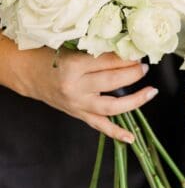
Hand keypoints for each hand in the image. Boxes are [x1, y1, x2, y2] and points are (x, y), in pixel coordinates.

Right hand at [11, 48, 157, 143]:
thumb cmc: (52, 58)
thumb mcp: (73, 49)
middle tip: (145, 67)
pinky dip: (116, 133)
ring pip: (111, 106)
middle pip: (112, 82)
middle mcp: (76, 87)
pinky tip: (131, 138)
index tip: (139, 54)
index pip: (107, 62)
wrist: (30, 74)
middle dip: (133, 74)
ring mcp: (78, 104)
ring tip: (151, 92)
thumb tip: (130, 52)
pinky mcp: (79, 115)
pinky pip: (100, 126)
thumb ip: (99, 52)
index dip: (126, 58)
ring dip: (134, 101)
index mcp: (73, 66)